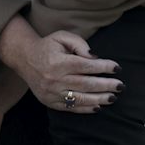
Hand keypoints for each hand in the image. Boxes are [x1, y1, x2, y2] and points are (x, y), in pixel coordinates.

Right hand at [0, 17, 120, 114]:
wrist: (25, 59)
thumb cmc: (48, 46)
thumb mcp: (62, 37)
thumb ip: (79, 44)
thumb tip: (94, 57)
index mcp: (58, 62)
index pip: (85, 66)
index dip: (103, 67)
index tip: (117, 68)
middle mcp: (54, 79)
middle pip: (85, 84)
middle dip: (105, 85)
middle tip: (120, 86)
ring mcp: (51, 93)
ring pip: (79, 98)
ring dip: (98, 99)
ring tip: (113, 97)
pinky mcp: (49, 102)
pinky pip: (70, 108)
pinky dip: (85, 108)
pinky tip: (98, 106)